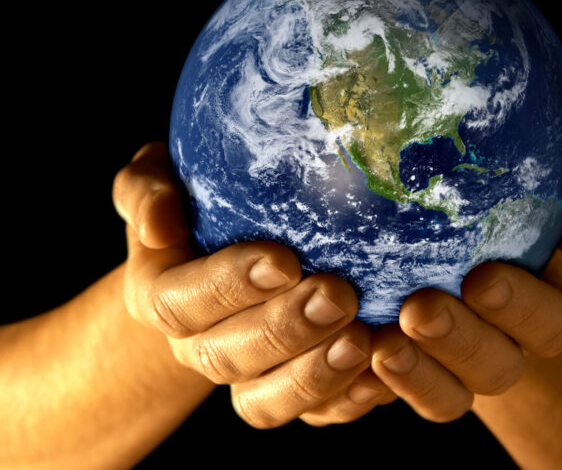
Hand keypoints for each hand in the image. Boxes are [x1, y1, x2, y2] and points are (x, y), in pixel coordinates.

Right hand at [113, 142, 394, 427]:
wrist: (224, 248)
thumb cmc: (197, 199)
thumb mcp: (160, 178)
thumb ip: (147, 190)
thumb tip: (157, 225)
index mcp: (160, 294)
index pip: (180, 301)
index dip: (229, 286)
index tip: (283, 259)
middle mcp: (196, 345)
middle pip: (227, 357)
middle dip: (285, 330)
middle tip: (338, 295)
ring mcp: (245, 375)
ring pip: (265, 402)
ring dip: (314, 376)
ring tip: (362, 340)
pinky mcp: (290, 391)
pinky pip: (314, 415)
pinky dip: (347, 400)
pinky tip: (382, 373)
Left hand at [369, 182, 561, 421]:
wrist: (453, 279)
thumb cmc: (498, 236)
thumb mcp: (533, 218)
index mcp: (541, 319)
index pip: (548, 325)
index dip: (521, 307)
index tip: (483, 276)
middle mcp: (501, 359)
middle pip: (494, 370)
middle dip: (458, 342)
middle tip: (418, 309)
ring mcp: (452, 383)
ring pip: (446, 400)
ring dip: (414, 376)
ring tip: (377, 341)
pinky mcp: (402, 392)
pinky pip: (387, 406)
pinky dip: (365, 389)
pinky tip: (344, 353)